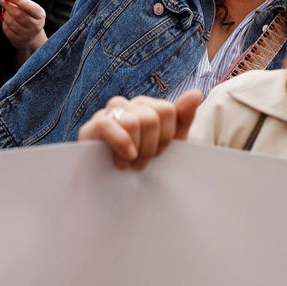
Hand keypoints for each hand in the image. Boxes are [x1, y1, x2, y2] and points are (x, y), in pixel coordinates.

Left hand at [0, 0, 46, 53]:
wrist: (33, 37)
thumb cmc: (29, 17)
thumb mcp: (30, 7)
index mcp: (40, 15)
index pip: (28, 6)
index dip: (17, 0)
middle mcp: (36, 26)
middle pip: (18, 14)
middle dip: (8, 6)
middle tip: (2, 1)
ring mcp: (28, 35)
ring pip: (11, 22)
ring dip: (5, 15)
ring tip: (5, 11)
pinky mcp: (19, 41)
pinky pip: (7, 30)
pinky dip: (4, 24)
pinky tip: (6, 21)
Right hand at [78, 91, 200, 168]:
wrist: (115, 192)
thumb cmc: (143, 164)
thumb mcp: (169, 144)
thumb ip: (183, 118)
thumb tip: (196, 92)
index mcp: (145, 106)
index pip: (167, 110)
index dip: (166, 137)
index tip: (157, 154)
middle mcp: (126, 105)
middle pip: (151, 118)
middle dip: (150, 147)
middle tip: (142, 162)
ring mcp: (106, 114)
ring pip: (132, 122)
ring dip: (135, 150)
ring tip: (130, 163)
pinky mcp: (90, 128)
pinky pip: (108, 126)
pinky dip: (120, 145)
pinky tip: (123, 160)